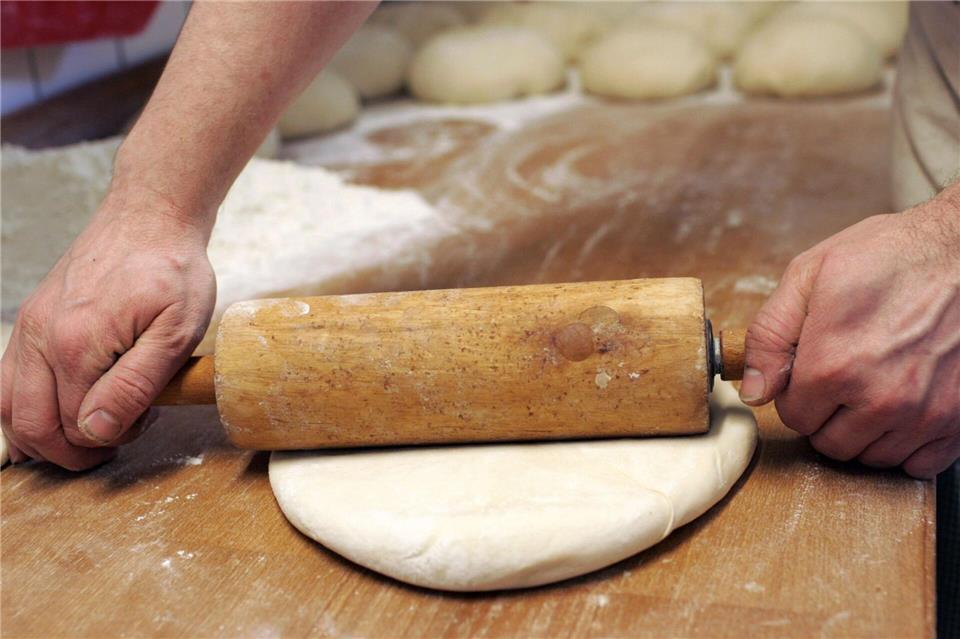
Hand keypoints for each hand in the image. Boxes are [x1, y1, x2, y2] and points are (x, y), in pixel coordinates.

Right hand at [0, 190, 215, 469]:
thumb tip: (97, 430)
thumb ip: (136, 385)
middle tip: (116, 442)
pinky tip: (60, 408)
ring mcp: (29, 328)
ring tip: (88, 431)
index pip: (78, 427)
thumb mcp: (177, 332)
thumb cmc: (172, 271)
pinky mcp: (31, 320)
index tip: (147, 419)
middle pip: (33, 426)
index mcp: (77, 346)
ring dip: (42, 435)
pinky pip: (9, 379)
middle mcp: (40, 339)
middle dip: (73, 452)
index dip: (114, 438)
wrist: (151, 218)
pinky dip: (27, 406)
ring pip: (8, 408)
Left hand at [741, 193, 959, 478]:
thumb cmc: (890, 255)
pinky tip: (904, 408)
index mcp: (833, 365)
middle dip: (827, 415)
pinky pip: (920, 463)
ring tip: (874, 385)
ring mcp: (923, 413)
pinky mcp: (958, 420)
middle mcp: (879, 398)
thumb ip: (769, 335)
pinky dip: (908, 444)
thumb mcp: (809, 276)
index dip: (796, 393)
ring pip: (873, 456)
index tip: (811, 371)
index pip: (793, 416)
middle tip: (841, 378)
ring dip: (865, 430)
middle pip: (830, 443)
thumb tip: (753, 390)